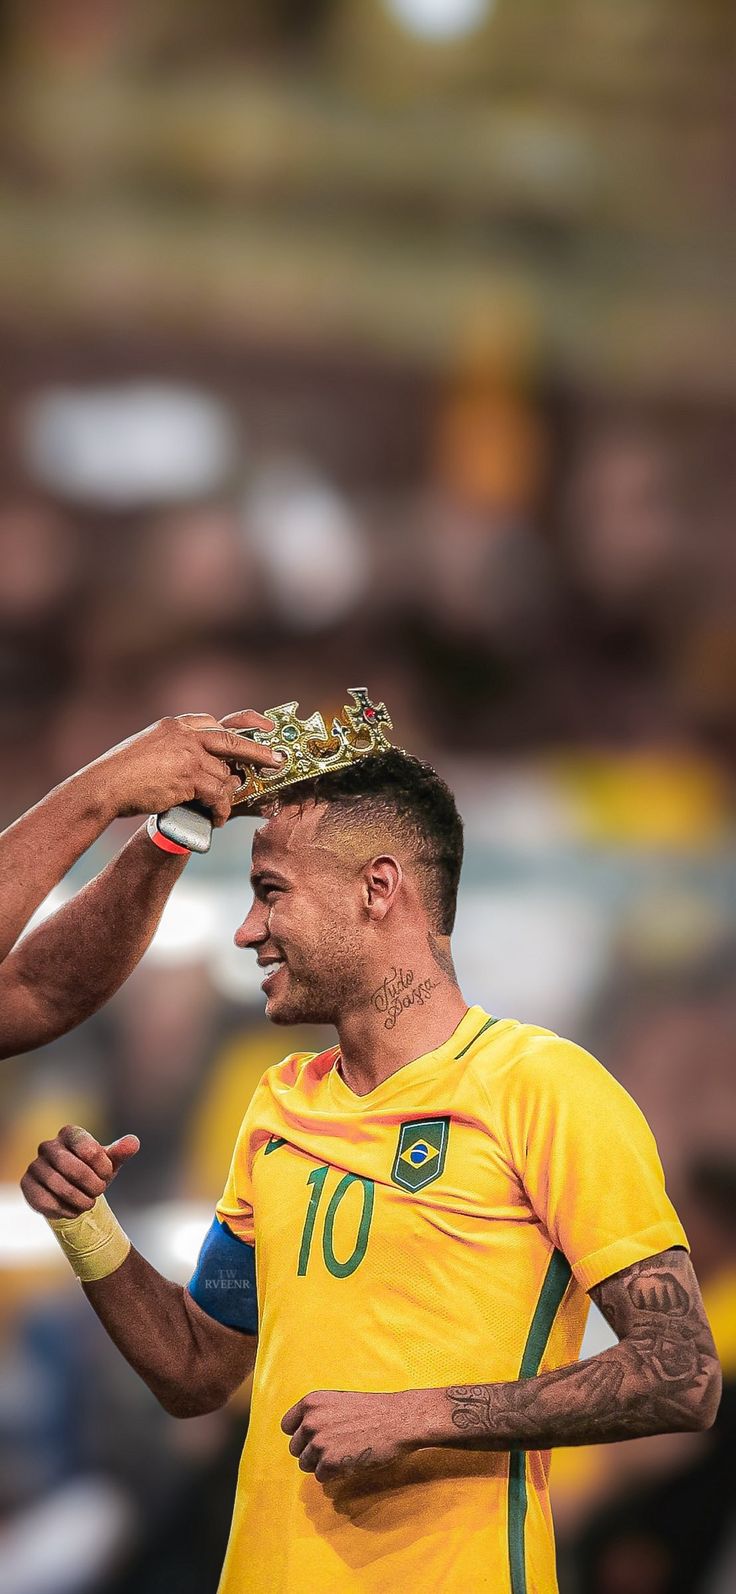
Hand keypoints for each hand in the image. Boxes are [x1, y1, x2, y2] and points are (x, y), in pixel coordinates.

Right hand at [20, 1124, 139, 1219]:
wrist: (73, 1192)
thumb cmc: (93, 1172)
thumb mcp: (110, 1163)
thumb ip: (121, 1152)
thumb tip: (133, 1142)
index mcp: (70, 1133)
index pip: (89, 1149)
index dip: (102, 1167)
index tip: (107, 1175)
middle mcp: (48, 1146)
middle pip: (72, 1167)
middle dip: (91, 1184)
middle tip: (100, 1192)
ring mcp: (35, 1165)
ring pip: (58, 1185)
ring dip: (79, 1199)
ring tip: (88, 1203)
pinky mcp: (26, 1185)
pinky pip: (45, 1200)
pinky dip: (64, 1210)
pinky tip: (73, 1210)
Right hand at [86, 709, 281, 826]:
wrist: (104, 786)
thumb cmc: (120, 773)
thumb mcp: (148, 748)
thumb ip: (175, 749)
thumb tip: (198, 762)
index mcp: (175, 725)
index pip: (215, 722)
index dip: (242, 726)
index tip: (261, 728)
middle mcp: (185, 734)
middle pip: (232, 740)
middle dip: (259, 751)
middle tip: (278, 759)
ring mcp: (189, 754)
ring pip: (224, 775)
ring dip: (227, 796)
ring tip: (222, 810)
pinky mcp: (190, 776)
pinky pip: (217, 794)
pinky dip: (221, 810)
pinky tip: (217, 819)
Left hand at [281, 1389, 420, 1483]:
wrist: (398, 1420)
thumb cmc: (372, 1411)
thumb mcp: (338, 1402)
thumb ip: (317, 1415)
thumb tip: (303, 1434)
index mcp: (311, 1402)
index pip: (287, 1427)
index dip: (301, 1435)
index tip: (313, 1438)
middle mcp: (309, 1421)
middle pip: (295, 1449)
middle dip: (311, 1452)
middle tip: (334, 1448)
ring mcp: (318, 1442)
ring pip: (306, 1465)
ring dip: (322, 1464)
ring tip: (343, 1454)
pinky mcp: (328, 1463)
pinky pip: (320, 1477)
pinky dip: (333, 1474)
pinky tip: (349, 1462)